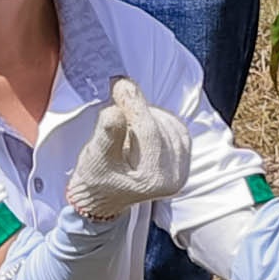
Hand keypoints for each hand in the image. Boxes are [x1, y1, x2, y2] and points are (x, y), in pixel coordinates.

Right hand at [71, 77, 201, 211]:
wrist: (104, 194)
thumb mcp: (96, 158)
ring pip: (168, 122)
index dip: (133, 104)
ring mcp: (181, 168)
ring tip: (125, 122)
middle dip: (137, 108)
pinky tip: (140, 124)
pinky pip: (174, 125)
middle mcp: (174, 177)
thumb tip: (117, 110)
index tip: (120, 84)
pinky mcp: (182, 157)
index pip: (148, 132)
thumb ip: (107, 135)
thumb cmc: (97, 178)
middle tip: (118, 94)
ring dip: (146, 113)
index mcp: (154, 181)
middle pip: (159, 125)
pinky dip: (156, 118)